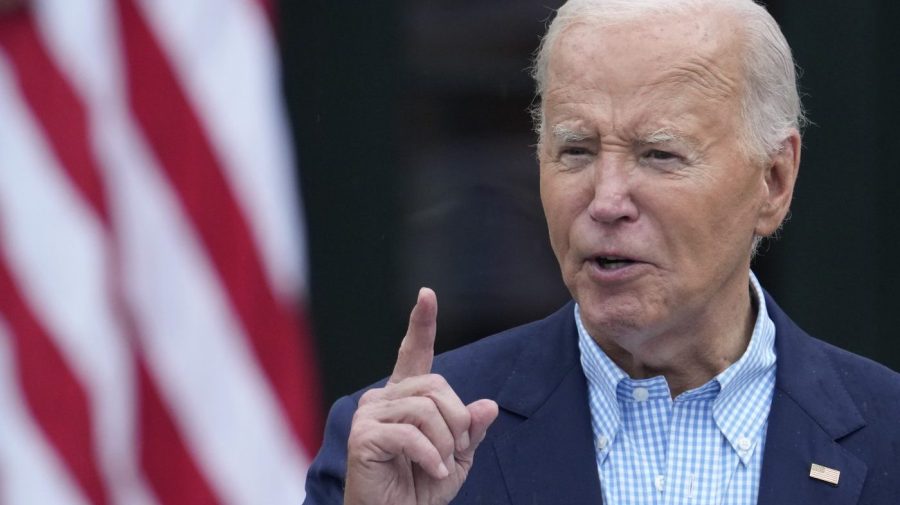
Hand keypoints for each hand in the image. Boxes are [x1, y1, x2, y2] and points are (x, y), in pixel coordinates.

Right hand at [344, 288, 498, 504]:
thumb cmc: (420, 488)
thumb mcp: (457, 457)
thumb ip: (470, 430)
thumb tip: (488, 405)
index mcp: (406, 397)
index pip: (414, 353)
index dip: (422, 324)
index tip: (427, 295)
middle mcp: (384, 397)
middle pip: (436, 387)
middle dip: (457, 422)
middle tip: (454, 453)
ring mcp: (369, 414)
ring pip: (426, 409)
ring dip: (444, 443)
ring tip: (440, 466)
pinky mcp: (363, 435)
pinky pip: (410, 434)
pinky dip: (430, 456)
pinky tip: (433, 472)